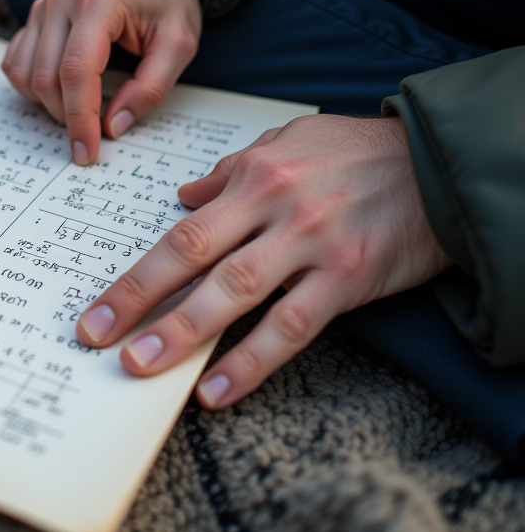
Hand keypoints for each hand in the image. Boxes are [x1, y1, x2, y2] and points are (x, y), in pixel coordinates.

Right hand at [2, 0, 202, 164]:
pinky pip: (15, 63)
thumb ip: (150, 88)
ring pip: (24, 74)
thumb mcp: (179, 45)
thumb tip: (112, 126)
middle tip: (97, 131)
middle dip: (67, 117)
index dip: (79, 118)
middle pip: (46, 78)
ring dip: (48, 105)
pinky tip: (63, 92)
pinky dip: (32, 88)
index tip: (87, 152)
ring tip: (83, 108)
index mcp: (98, 2)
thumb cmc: (167, 2)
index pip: (76, 71)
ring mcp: (41, 6)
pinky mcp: (34, 16)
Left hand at [75, 115, 452, 407]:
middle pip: (193, 257)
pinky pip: (293, 326)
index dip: (134, 273)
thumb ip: (230, 172)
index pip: (180, 231)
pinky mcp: (348, 278)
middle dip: (139, 300)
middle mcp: (274, 207)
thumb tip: (183, 198)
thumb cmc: (354, 151)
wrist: (435, 163)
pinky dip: (253, 361)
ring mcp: (311, 244)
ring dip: (183, 332)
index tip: (97, 308)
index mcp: (253, 174)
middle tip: (96, 337)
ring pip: (236, 294)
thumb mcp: (286, 142)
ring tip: (142, 366)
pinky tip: (217, 389)